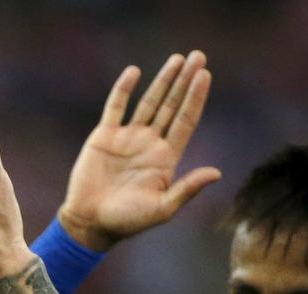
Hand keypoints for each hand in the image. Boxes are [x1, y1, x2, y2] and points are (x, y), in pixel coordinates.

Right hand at [58, 51, 221, 251]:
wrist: (90, 222)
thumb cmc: (127, 221)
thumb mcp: (162, 208)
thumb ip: (187, 189)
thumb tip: (217, 173)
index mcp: (166, 159)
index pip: (186, 121)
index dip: (196, 98)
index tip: (205, 75)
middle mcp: (150, 144)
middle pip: (172, 105)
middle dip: (185, 81)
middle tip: (199, 56)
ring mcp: (128, 138)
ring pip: (149, 102)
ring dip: (163, 80)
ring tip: (178, 59)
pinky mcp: (105, 136)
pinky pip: (115, 107)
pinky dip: (124, 89)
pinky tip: (135, 72)